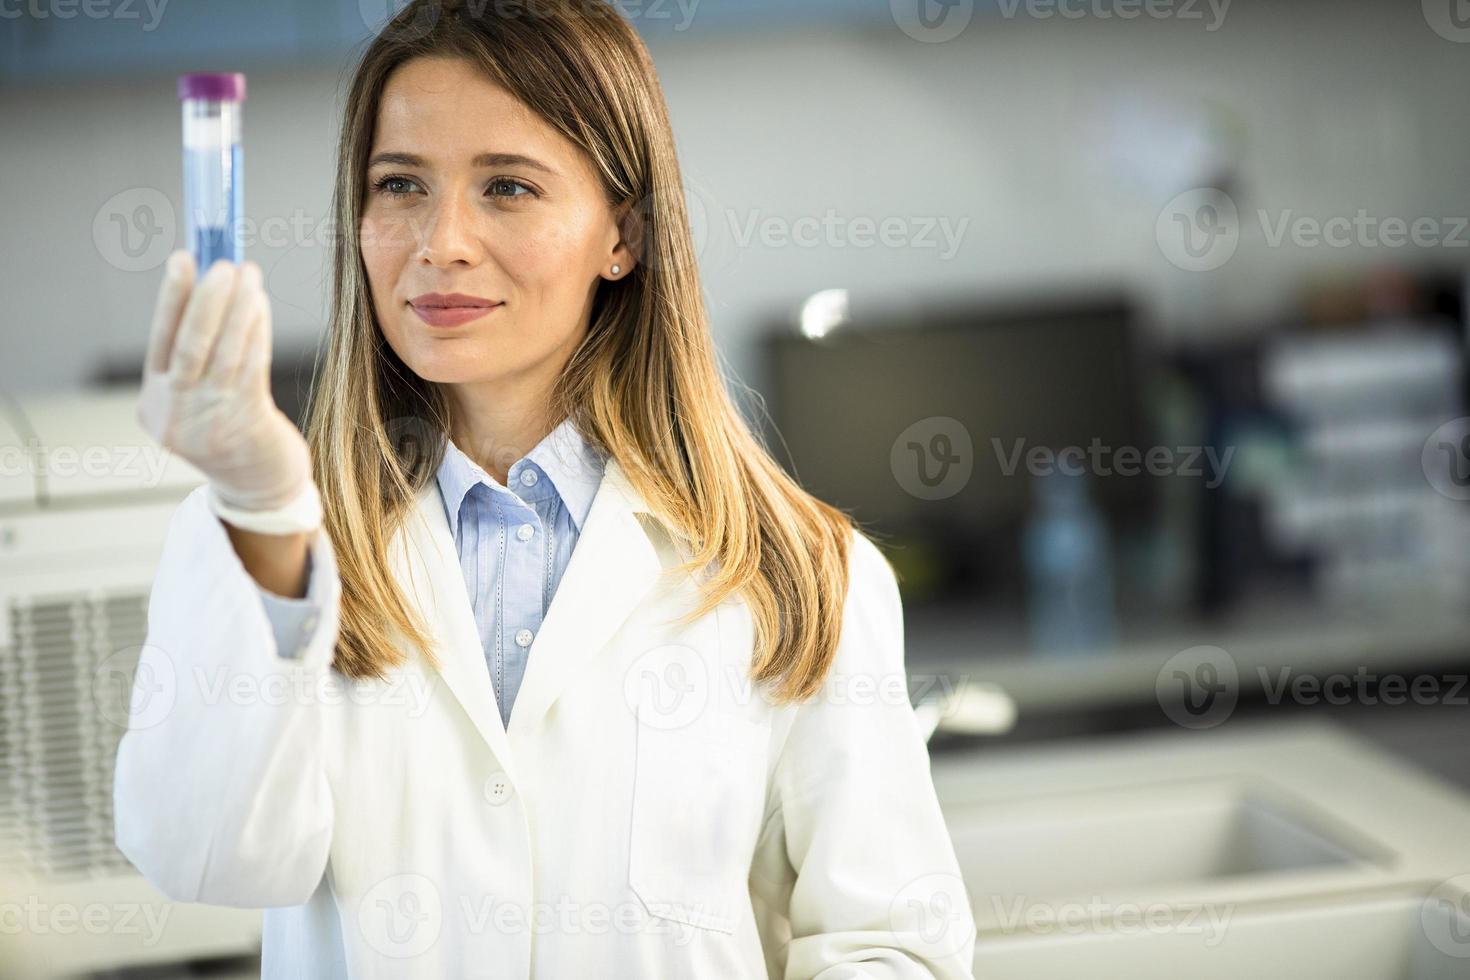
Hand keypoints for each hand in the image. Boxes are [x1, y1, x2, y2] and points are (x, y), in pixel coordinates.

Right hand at [137, 251, 312, 512]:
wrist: (258, 488)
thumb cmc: (229, 430)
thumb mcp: (197, 401)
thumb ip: (197, 358)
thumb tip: (212, 288)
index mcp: (153, 404)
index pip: (160, 341)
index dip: (171, 298)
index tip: (183, 259)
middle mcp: (175, 414)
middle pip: (189, 345)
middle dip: (206, 299)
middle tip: (223, 263)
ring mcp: (209, 422)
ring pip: (224, 352)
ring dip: (239, 308)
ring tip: (250, 276)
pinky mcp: (245, 424)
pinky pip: (251, 366)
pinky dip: (256, 331)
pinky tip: (261, 307)